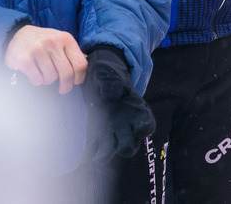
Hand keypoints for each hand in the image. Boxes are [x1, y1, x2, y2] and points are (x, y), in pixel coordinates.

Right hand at [5, 24, 87, 94]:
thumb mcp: (61, 41)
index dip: (80, 77)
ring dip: (48, 80)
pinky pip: (37, 80)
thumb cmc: (44, 41)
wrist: (19, 35)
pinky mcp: (25, 59)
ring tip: (43, 73)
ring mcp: (38, 50)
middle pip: (67, 73)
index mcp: (66, 39)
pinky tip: (34, 72)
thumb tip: (86, 64)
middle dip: (66, 86)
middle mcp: (53, 43)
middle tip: (63, 89)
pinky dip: (37, 81)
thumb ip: (73, 52)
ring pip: (51, 78)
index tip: (76, 82)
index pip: (80, 64)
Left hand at [82, 47, 155, 161]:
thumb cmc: (107, 73)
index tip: (138, 129)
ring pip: (114, 150)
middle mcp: (127, 124)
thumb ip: (111, 82)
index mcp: (136, 109)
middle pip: (131, 144)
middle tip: (119, 144)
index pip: (147, 124)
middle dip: (125, 148)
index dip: (144, 129)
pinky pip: (95, 149)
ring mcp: (112, 131)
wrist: (95, 77)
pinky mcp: (97, 135)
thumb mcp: (108, 73)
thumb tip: (112, 96)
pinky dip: (90, 154)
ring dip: (106, 155)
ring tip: (95, 158)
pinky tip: (84, 157)